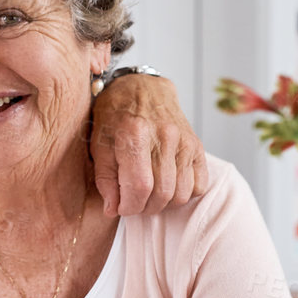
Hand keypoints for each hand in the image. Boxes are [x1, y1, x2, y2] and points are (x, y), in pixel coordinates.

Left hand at [89, 73, 208, 216]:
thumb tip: (113, 210)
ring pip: (181, 193)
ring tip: (148, 195)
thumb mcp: (98, 144)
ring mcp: (184, 140)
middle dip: (144, 207)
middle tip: (133, 202)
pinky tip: (167, 185)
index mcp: (134, 133)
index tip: (122, 207)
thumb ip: (105, 178)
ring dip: (163, 203)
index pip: (140, 187)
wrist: (141, 88)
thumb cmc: (115, 117)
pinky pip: (199, 184)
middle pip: (162, 194)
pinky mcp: (197, 145)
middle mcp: (164, 136)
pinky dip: (183, 193)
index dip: (130, 206)